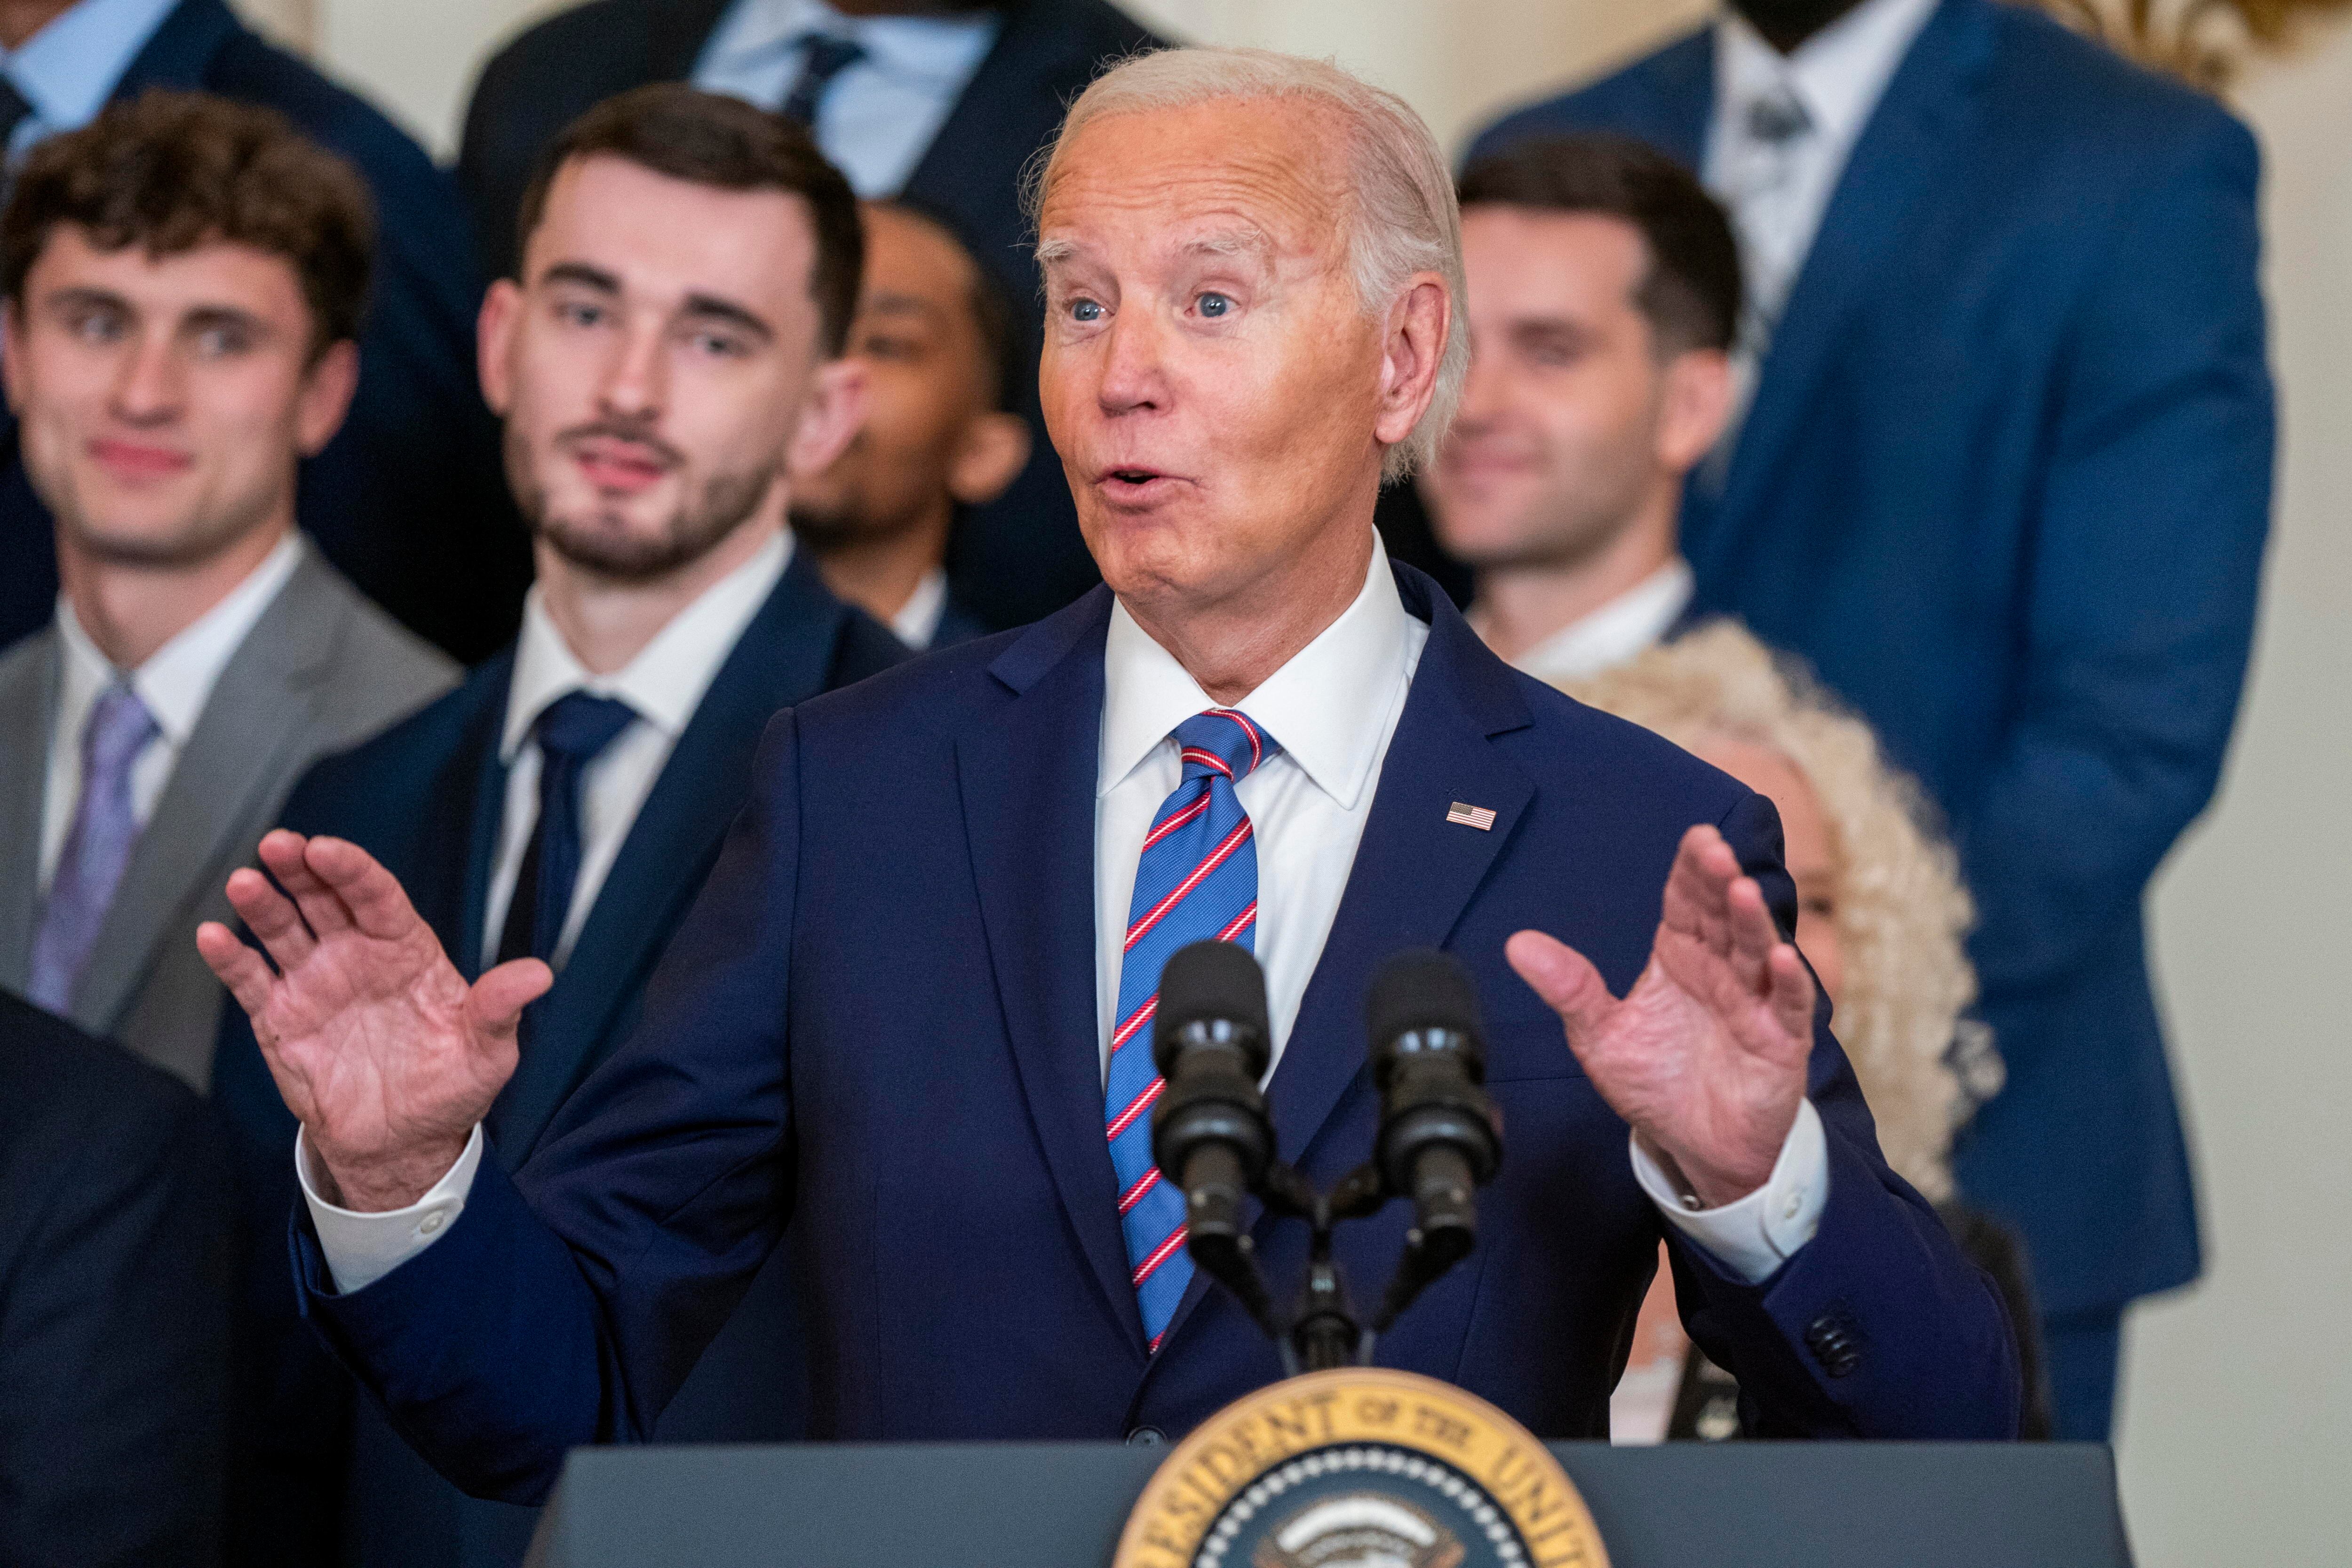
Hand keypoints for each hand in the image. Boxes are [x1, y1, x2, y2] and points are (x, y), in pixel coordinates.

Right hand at [195, 831, 549, 1211]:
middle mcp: (355, 955)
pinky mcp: (280, 1018)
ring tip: (246, 883)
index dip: (352, 869)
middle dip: (301, 869)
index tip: (327, 848)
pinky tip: (214, 937)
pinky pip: (251, 980)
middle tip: (280, 844)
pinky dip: (230, 959)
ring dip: (262, 903)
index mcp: (405, 950)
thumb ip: (500, 1009)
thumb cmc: (450, 1086)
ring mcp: (314, 983)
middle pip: (325, 899)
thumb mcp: (487, 1051)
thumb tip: (539, 975)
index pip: (377, 896)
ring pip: (282, 930)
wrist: (403, 1141)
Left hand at [1506, 824, 1813, 1207]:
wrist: (1696, 1146)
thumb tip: (1516, 944)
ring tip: (1741, 891)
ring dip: (1752, 921)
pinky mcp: (1780, 1042)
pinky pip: (1788, 1006)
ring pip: (1757, 951)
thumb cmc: (1655, 1083)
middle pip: (1723, 916)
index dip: (1693, 869)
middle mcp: (1721, 970)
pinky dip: (1786, 983)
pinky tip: (1779, 959)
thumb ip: (1569, 988)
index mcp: (1680, 957)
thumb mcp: (1601, 1036)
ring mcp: (1754, 1003)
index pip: (1687, 902)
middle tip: (1715, 853)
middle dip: (1720, 882)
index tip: (1696, 839)